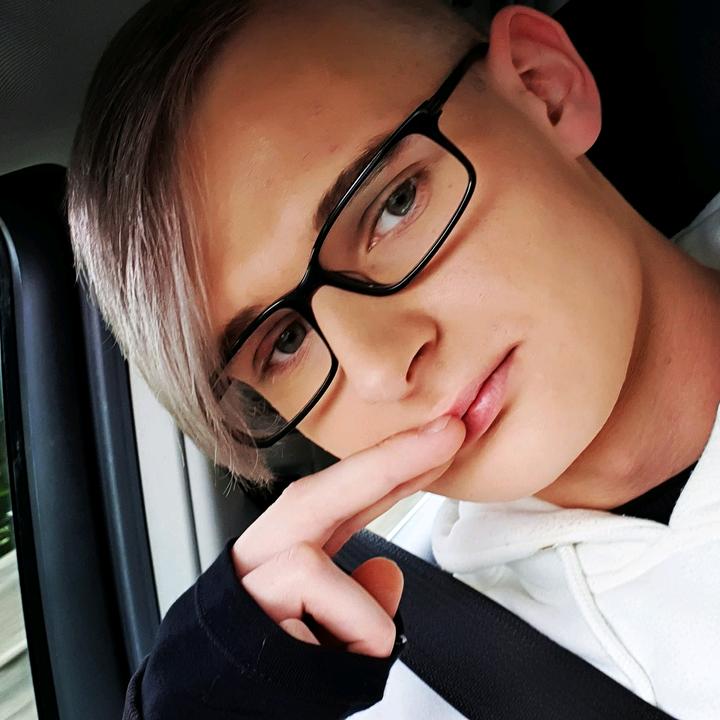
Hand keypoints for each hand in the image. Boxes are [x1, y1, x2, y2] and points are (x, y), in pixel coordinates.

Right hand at [232, 414, 465, 656]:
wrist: (210, 704)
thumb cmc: (271, 663)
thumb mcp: (328, 624)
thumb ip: (359, 590)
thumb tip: (387, 574)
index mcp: (293, 545)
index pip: (351, 498)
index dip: (399, 466)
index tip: (444, 437)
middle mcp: (270, 548)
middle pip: (327, 491)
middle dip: (392, 458)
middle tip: (450, 431)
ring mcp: (259, 572)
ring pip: (321, 571)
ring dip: (358, 629)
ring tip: (334, 653)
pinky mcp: (254, 603)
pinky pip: (339, 625)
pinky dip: (348, 649)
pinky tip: (313, 659)